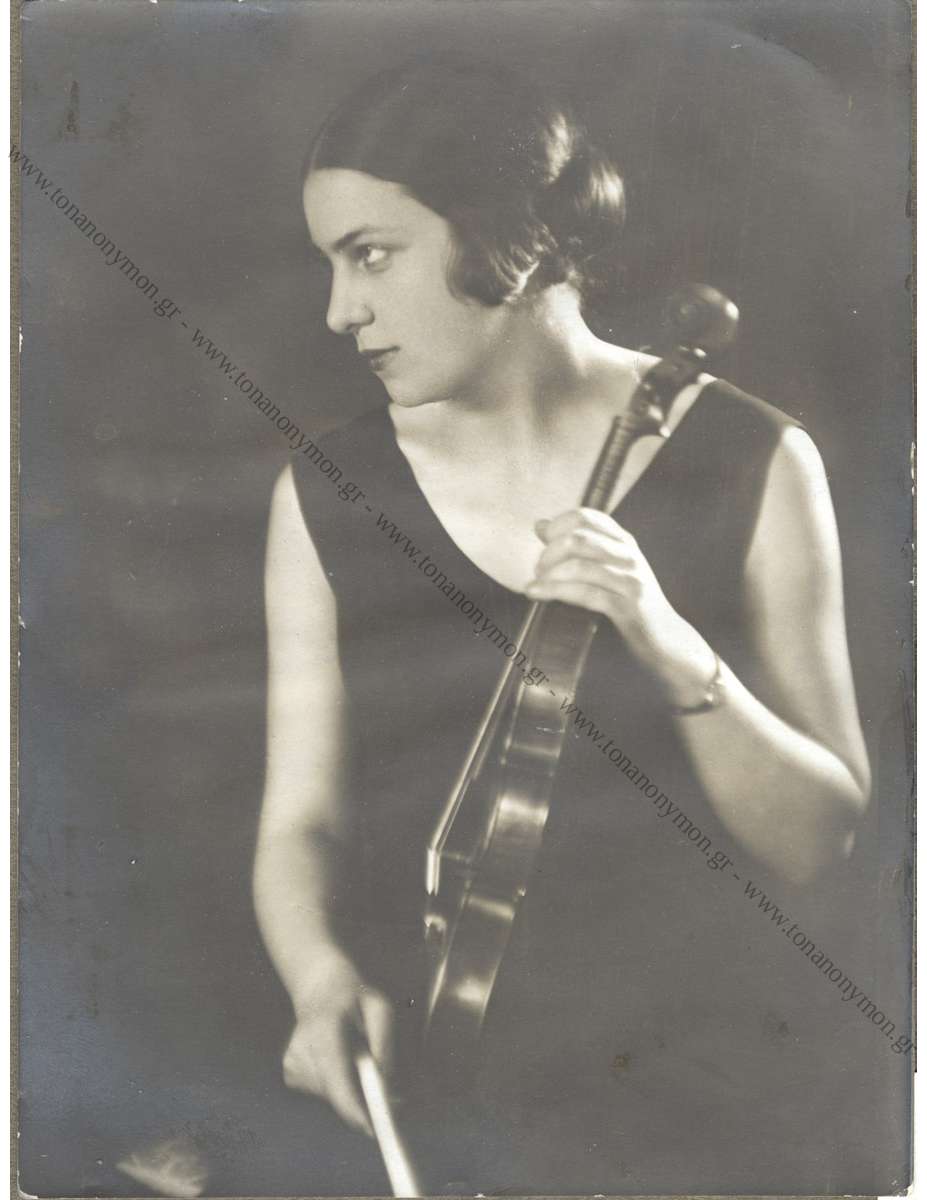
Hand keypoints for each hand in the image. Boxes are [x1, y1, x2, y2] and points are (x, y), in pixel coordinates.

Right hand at [282, 953, 394, 1136]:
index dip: (354, 1109)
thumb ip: (383, 1042)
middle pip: (336, 1094)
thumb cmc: (355, 996)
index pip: (335, 1080)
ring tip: (356, 1059)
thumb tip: (384, 1080)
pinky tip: (339, 1060)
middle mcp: (300, 1050)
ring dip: (350, 1088)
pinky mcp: (290, 1073)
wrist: (320, 987)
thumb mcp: (380, 1008)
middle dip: (363, 1100)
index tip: (372, 1128)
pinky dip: (337, 1083)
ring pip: (331, 1096)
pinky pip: (323, 1092)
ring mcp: (291, 1063)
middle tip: (386, 1091)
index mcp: (322, 1031)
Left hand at [526, 507, 714, 704]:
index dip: (557, 526)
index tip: (543, 543)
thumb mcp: (608, 569)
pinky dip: (555, 592)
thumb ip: (578, 548)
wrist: (668, 640)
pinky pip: (585, 594)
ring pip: (580, 565)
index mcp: (623, 542)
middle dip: (549, 553)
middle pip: (578, 539)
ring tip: (535, 585)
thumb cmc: (630, 604)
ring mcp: (630, 581)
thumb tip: (541, 525)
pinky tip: (537, 594)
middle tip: (538, 570)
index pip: (585, 517)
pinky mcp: (627, 607)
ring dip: (549, 575)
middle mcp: (629, 556)